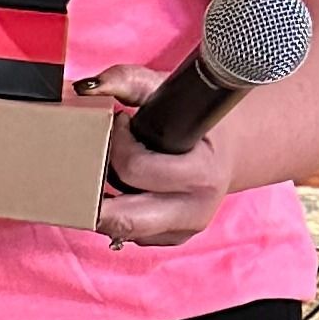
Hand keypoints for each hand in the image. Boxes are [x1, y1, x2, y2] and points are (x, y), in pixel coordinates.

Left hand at [82, 64, 236, 249]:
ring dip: (104, 203)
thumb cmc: (197, 119)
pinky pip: (129, 234)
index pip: (135, 169)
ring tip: (107, 169)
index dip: (118, 143)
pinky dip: (117, 212)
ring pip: (121, 230)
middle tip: (93, 158)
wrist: (231, 147)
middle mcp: (195, 210)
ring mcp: (184, 230)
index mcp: (201, 174)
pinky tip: (119, 188)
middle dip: (95, 191)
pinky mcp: (172, 238)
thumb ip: (126, 81)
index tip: (120, 121)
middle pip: (123, 218)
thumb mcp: (166, 91)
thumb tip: (86, 88)